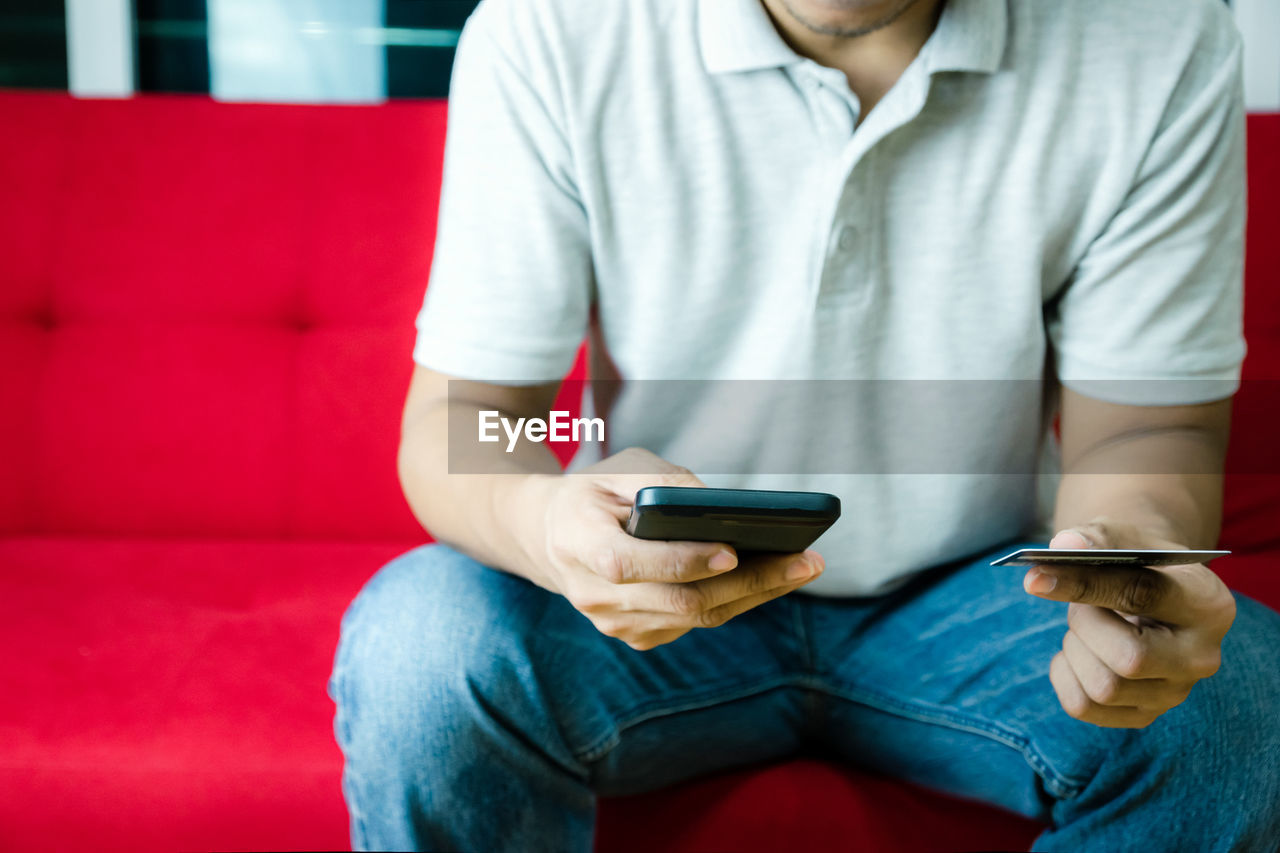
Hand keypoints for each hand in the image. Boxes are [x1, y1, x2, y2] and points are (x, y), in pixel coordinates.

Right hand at [532, 447, 823, 650]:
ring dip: (755, 595)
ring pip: (696, 618)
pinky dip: (737, 602)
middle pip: (679, 600)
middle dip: (748, 583)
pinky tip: (774, 580)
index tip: (732, 551)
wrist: (551, 537)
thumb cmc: (595, 494)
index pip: (631, 565)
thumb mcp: (622, 471)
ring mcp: (615, 624)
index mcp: (580, 544)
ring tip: (803, 567)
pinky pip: (695, 624)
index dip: (682, 562)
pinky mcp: (637, 636)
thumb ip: (665, 485)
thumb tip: (727, 511)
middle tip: (803, 562)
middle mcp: (594, 595)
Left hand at [1023, 519, 1235, 727]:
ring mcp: (1175, 693)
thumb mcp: (1122, 539)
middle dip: (1085, 625)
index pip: (1142, 595)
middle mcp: (1202, 657)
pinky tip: (1081, 653)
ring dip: (1074, 649)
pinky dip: (1065, 675)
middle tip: (1082, 606)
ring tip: (1088, 627)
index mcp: (1208, 604)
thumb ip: (1094, 538)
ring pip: (1103, 688)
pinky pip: (1082, 706)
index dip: (1083, 585)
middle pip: (1128, 659)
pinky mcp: (1144, 715)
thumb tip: (1062, 546)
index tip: (1035, 577)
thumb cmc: (1134, 563)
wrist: (1151, 595)